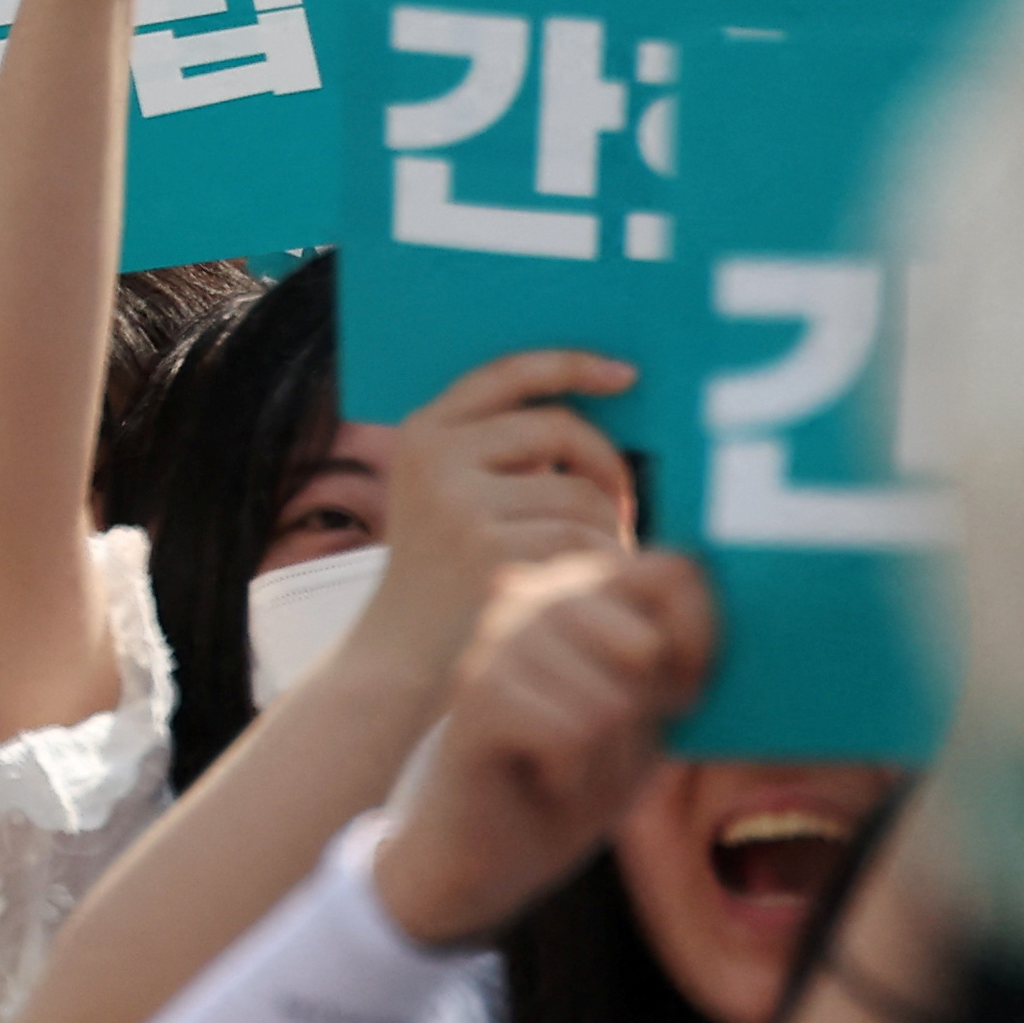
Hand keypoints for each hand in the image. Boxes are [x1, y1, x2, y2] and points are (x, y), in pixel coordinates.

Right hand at [329, 348, 642, 694]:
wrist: (398, 657)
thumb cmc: (441, 576)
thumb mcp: (444, 496)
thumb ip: (496, 452)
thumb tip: (595, 405)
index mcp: (422, 433)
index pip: (508, 372)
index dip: (573, 364)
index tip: (625, 375)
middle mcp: (435, 459)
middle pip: (560, 427)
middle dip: (605, 464)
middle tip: (619, 506)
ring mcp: (461, 507)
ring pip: (579, 491)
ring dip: (605, 527)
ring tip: (594, 560)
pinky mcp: (493, 555)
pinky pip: (582, 541)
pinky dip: (599, 564)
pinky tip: (586, 589)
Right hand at [372, 551, 716, 948]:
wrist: (485, 857)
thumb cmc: (574, 779)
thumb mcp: (649, 716)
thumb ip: (680, 661)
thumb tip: (724, 622)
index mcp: (580, 592)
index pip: (673, 571)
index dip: (701, 638)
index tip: (681, 695)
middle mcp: (533, 598)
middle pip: (646, 645)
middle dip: (645, 717)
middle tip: (603, 746)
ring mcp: (498, 640)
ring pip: (612, 702)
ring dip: (605, 760)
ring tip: (568, 769)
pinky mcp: (477, 691)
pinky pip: (573, 734)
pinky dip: (572, 777)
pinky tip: (541, 780)